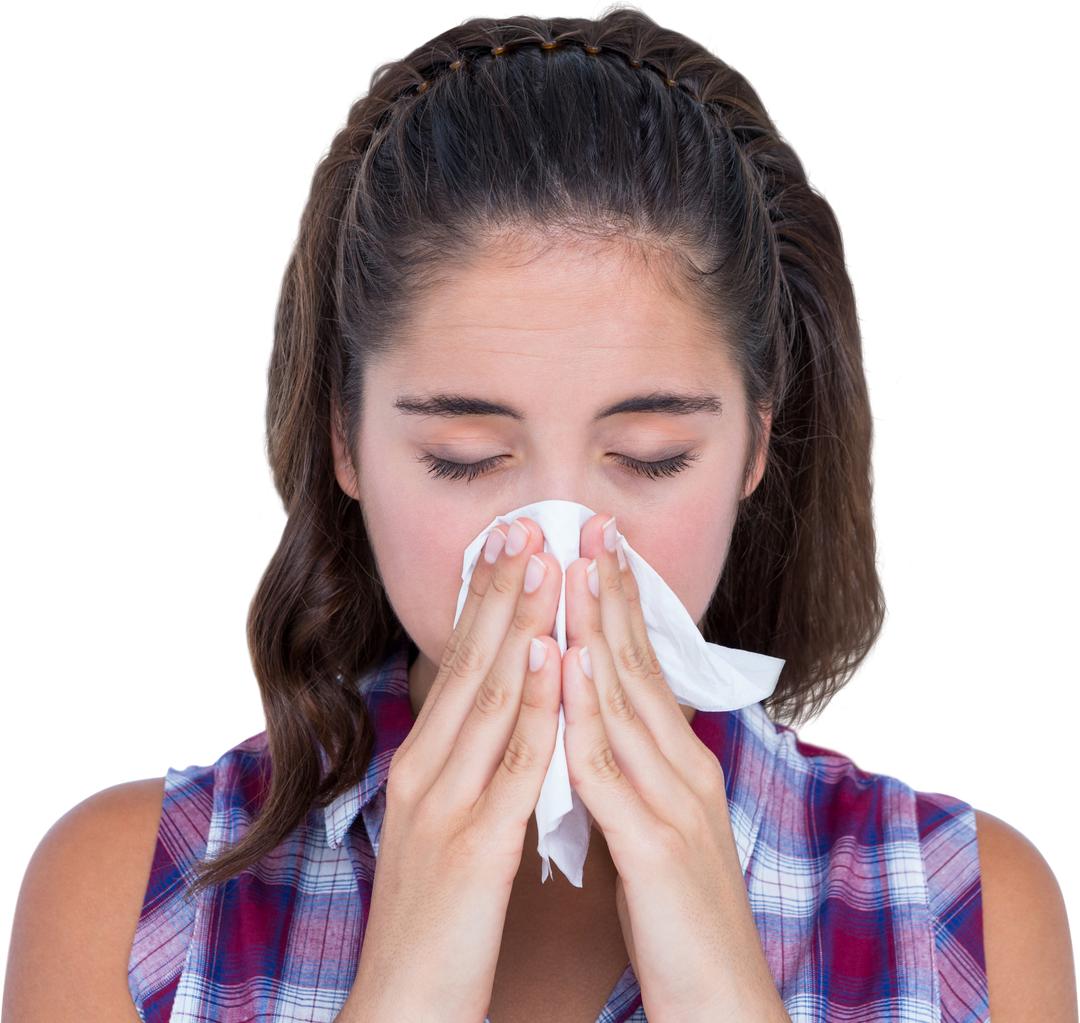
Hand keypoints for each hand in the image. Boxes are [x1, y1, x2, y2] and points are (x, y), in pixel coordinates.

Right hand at [349, 517, 565, 1022]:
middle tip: (526, 524)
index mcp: (422, 766)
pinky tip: (551, 655)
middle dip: (500, 591)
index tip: (507, 546)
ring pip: (489, 696)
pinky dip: (534, 703)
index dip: (483, 604)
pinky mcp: (472, 846)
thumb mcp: (439, 828)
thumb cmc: (431, 920)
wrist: (400, 1010)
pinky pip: (512, 762)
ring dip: (519, 623)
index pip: (456, 667)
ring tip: (543, 562)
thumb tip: (494, 717)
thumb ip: (465, 770)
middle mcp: (426, 771)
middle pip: (468, 665)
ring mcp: (445, 804)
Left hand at [559, 514, 790, 1022]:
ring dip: (599, 630)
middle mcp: (686, 768)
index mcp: (681, 763)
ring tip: (575, 569)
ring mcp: (675, 802)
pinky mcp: (658, 846)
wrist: (724, 1003)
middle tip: (592, 525)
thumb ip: (632, 771)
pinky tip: (569, 668)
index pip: (645, 666)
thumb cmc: (681, 917)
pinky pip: (613, 769)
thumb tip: (596, 723)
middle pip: (642, 664)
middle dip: (612, 591)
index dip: (621, 604)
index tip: (597, 548)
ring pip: (629, 701)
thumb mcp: (657, 825)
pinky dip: (589, 713)